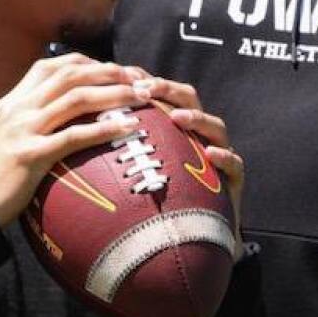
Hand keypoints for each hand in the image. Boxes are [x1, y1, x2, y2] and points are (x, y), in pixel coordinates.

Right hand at [0, 54, 146, 224]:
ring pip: (76, 99)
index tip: (112, 70)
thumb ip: (25, 122)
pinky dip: (104, 128)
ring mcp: (23, 130)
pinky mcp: (30, 156)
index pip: (50, 66)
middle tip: (138, 78)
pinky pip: (73, 136)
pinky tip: (127, 128)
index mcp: (11, 102)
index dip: (86, 63)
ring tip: (141, 97)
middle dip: (108, 72)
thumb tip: (56, 119)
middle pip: (70, 75)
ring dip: (114, 94)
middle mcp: (17, 109)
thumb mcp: (2, 138)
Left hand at [127, 70, 245, 225]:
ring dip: (197, 119)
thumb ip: (120, 152)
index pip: (164, 95)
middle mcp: (198, 136)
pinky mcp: (233, 180)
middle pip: (190, 100)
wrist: (191, 240)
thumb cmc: (160, 205)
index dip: (147, 82)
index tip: (125, 77)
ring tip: (177, 117)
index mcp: (175, 130)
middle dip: (169, 90)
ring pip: (216, 127)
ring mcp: (219, 154)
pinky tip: (211, 154)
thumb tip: (83, 134)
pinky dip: (225, 157)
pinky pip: (234, 164)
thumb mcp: (138, 175)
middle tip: (146, 88)